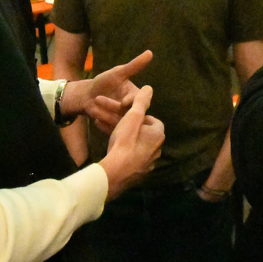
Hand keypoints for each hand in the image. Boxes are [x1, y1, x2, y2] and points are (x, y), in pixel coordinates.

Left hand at [64, 50, 152, 133]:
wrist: (88, 96)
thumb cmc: (104, 82)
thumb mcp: (117, 73)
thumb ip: (134, 65)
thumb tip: (150, 52)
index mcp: (137, 96)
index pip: (141, 99)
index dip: (134, 101)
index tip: (124, 102)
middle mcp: (134, 109)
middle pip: (133, 113)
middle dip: (121, 112)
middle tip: (110, 110)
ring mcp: (125, 120)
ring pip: (122, 122)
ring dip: (110, 116)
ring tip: (98, 109)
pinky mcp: (115, 128)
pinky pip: (113, 129)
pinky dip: (104, 124)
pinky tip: (95, 118)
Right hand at [99, 85, 164, 200]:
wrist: (115, 172)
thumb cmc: (125, 141)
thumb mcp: (132, 117)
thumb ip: (140, 102)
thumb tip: (149, 88)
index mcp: (158, 135)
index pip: (151, 120)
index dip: (138, 114)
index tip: (126, 113)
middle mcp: (156, 149)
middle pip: (141, 132)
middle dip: (126, 124)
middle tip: (112, 120)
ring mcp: (147, 163)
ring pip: (133, 143)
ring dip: (120, 135)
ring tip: (104, 129)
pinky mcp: (137, 172)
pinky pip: (129, 155)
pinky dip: (120, 148)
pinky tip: (108, 146)